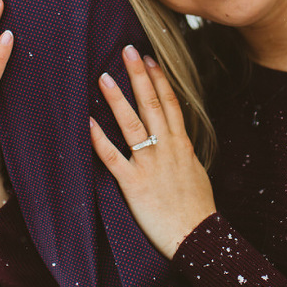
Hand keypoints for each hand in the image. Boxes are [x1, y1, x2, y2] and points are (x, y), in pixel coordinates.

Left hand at [90, 46, 216, 259]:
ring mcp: (150, 164)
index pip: (169, 102)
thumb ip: (184, 152)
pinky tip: (88, 122)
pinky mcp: (134, 183)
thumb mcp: (196, 171)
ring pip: (132, 124)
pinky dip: (100, 139)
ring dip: (118, 99)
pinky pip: (113, 157)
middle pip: (152, 104)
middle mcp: (166, 148)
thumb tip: (178, 138)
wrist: (197, 237)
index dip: (159, 78)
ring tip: (104, 76)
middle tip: (127, 50)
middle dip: (138, 75)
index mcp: (182, 144)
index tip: (149, 58)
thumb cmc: (197, 208)